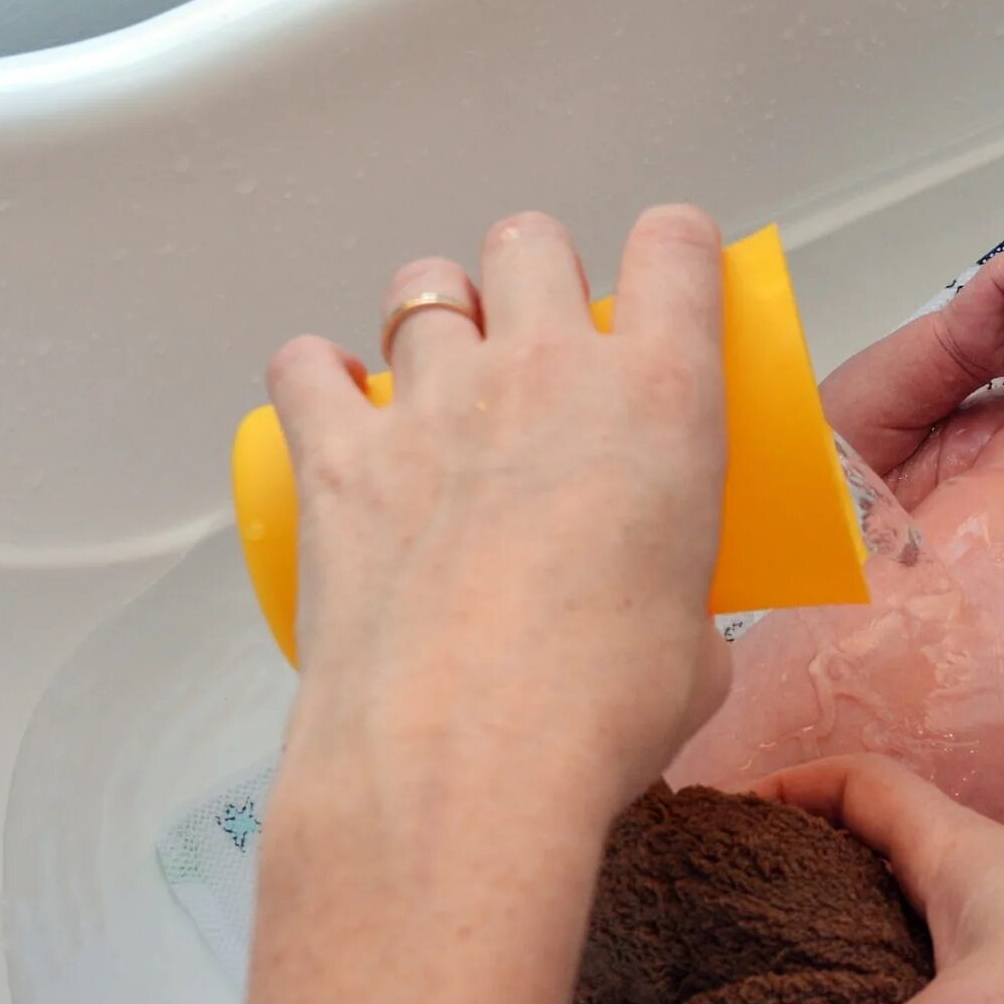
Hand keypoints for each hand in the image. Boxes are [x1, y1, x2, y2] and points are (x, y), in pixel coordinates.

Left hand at [242, 207, 731, 1003]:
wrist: (466, 762)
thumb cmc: (608, 711)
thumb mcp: (698, 641)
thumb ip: (684, 590)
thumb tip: (663, 612)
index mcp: (661, 397)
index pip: (676, 247)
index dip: (673, 250)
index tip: (667, 284)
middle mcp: (545, 370)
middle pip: (532, 241)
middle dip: (539, 279)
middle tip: (542, 352)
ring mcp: (432, 402)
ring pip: (422, 284)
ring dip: (439, 321)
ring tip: (443, 389)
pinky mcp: (336, 453)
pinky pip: (305, 364)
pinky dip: (321, 380)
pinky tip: (340, 420)